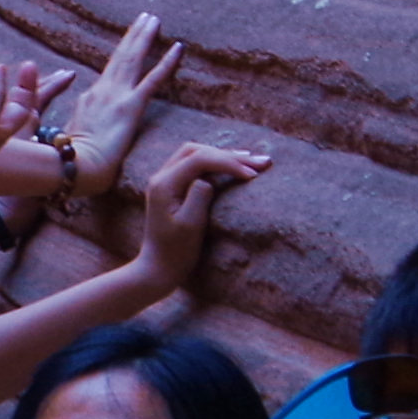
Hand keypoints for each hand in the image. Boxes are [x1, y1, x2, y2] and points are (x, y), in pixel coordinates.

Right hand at [57, 13, 178, 202]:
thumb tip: (84, 118)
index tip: (129, 41)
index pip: (109, 72)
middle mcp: (102, 91)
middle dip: (133, 35)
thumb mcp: (71, 135)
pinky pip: (153, 79)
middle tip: (145, 18)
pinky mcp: (131, 107)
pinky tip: (178, 47)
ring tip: (154, 20)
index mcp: (90, 98)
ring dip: (144, 37)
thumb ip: (81, 122)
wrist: (75, 167)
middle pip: (120, 57)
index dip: (120, 53)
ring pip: (133, 59)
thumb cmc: (72, 161)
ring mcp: (117, 96)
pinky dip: (166, 62)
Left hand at [135, 136, 271, 299]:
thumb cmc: (175, 251)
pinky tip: (234, 165)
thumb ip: (199, 196)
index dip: (227, 162)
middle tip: (260, 163)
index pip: (199, 159)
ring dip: (224, 155)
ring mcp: (165, 180)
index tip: (251, 174)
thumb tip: (210, 177)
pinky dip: (216, 163)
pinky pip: (195, 165)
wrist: (158, 267)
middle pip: (197, 151)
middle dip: (229, 155)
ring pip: (196, 154)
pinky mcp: (173, 187)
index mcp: (164, 184)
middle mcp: (161, 176)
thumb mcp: (190, 225)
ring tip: (252, 160)